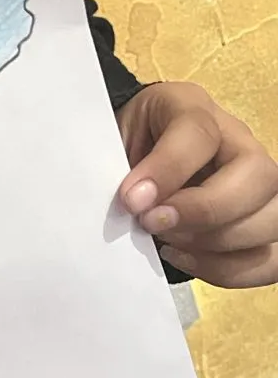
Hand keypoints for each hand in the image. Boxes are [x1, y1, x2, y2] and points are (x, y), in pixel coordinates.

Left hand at [117, 82, 277, 287]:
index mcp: (194, 108)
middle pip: (259, 176)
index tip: (132, 200)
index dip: (168, 169)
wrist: (138, 151)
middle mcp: (239, 141)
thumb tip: (136, 204)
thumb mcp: (115, 139)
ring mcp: (258, 183)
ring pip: (273, 218)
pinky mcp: (261, 221)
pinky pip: (269, 257)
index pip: (199, 133)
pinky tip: (183, 257)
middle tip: (154, 224)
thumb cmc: (127, 143)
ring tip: (167, 241)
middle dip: (205, 211)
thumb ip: (123, 165)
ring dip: (218, 243)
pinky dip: (227, 269)